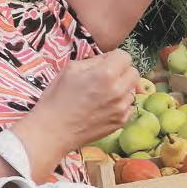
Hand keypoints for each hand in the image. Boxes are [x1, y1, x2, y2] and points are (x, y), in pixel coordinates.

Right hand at [21, 50, 139, 154]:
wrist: (53, 131)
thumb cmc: (57, 98)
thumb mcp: (71, 69)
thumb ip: (94, 61)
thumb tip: (108, 59)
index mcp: (106, 74)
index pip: (125, 56)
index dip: (115, 58)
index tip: (106, 64)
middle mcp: (118, 90)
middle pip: (134, 72)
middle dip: (122, 72)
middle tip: (107, 78)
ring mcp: (122, 108)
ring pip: (132, 90)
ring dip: (122, 88)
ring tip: (104, 94)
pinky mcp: (122, 122)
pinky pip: (129, 106)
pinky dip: (121, 104)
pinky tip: (105, 107)